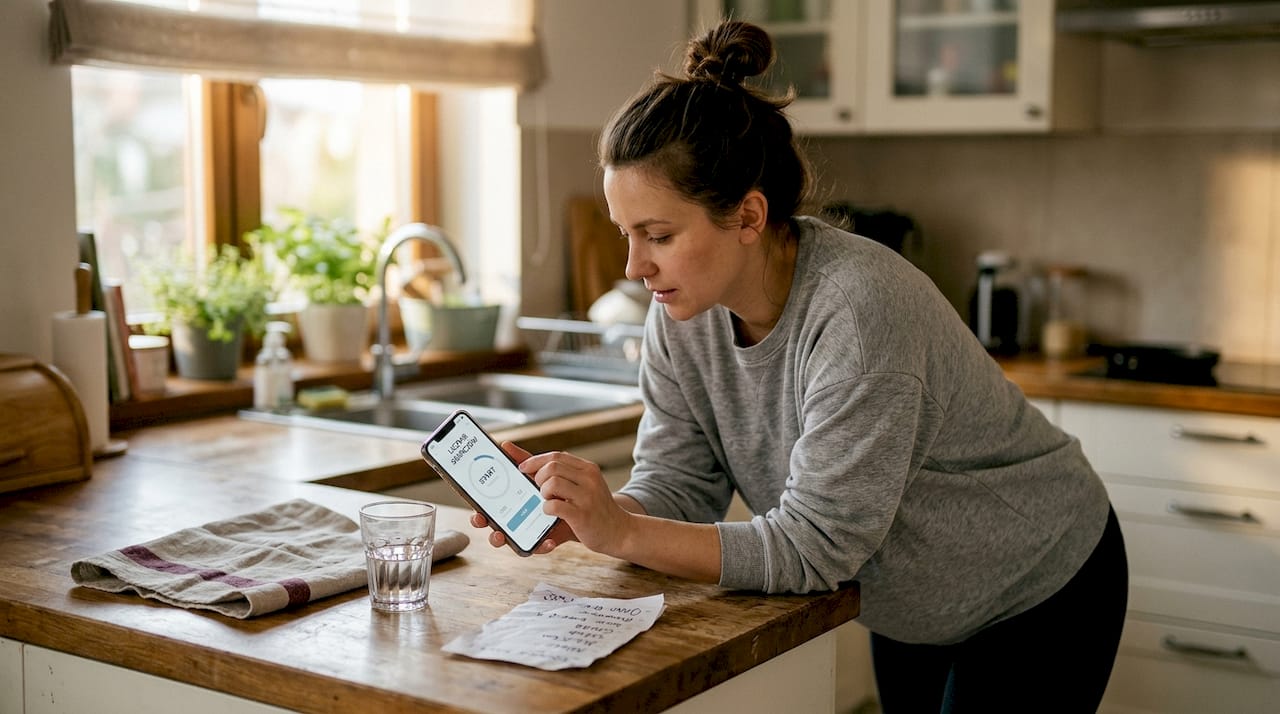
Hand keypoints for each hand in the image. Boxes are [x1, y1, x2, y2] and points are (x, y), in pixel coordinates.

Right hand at [468, 441, 577, 553]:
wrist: (577, 502)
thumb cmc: (549, 488)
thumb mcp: (535, 473)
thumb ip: (522, 461)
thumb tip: (505, 445)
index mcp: (507, 504)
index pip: (486, 509)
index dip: (477, 514)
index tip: (477, 513)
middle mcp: (513, 519)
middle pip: (492, 526)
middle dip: (486, 527)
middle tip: (486, 524)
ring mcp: (526, 531)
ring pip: (510, 540)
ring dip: (503, 540)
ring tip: (503, 536)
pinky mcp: (542, 540)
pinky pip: (538, 546)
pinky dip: (541, 545)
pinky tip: (548, 541)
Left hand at [518, 443, 633, 555]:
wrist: (620, 531)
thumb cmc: (596, 509)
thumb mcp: (587, 486)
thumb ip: (566, 475)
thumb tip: (534, 465)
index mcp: (588, 469)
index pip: (556, 455)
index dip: (535, 461)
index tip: (522, 468)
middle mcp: (589, 478)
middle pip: (552, 466)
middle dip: (537, 477)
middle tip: (539, 490)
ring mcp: (587, 496)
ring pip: (552, 482)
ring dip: (542, 493)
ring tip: (548, 501)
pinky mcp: (582, 515)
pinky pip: (554, 505)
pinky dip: (546, 508)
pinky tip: (551, 513)